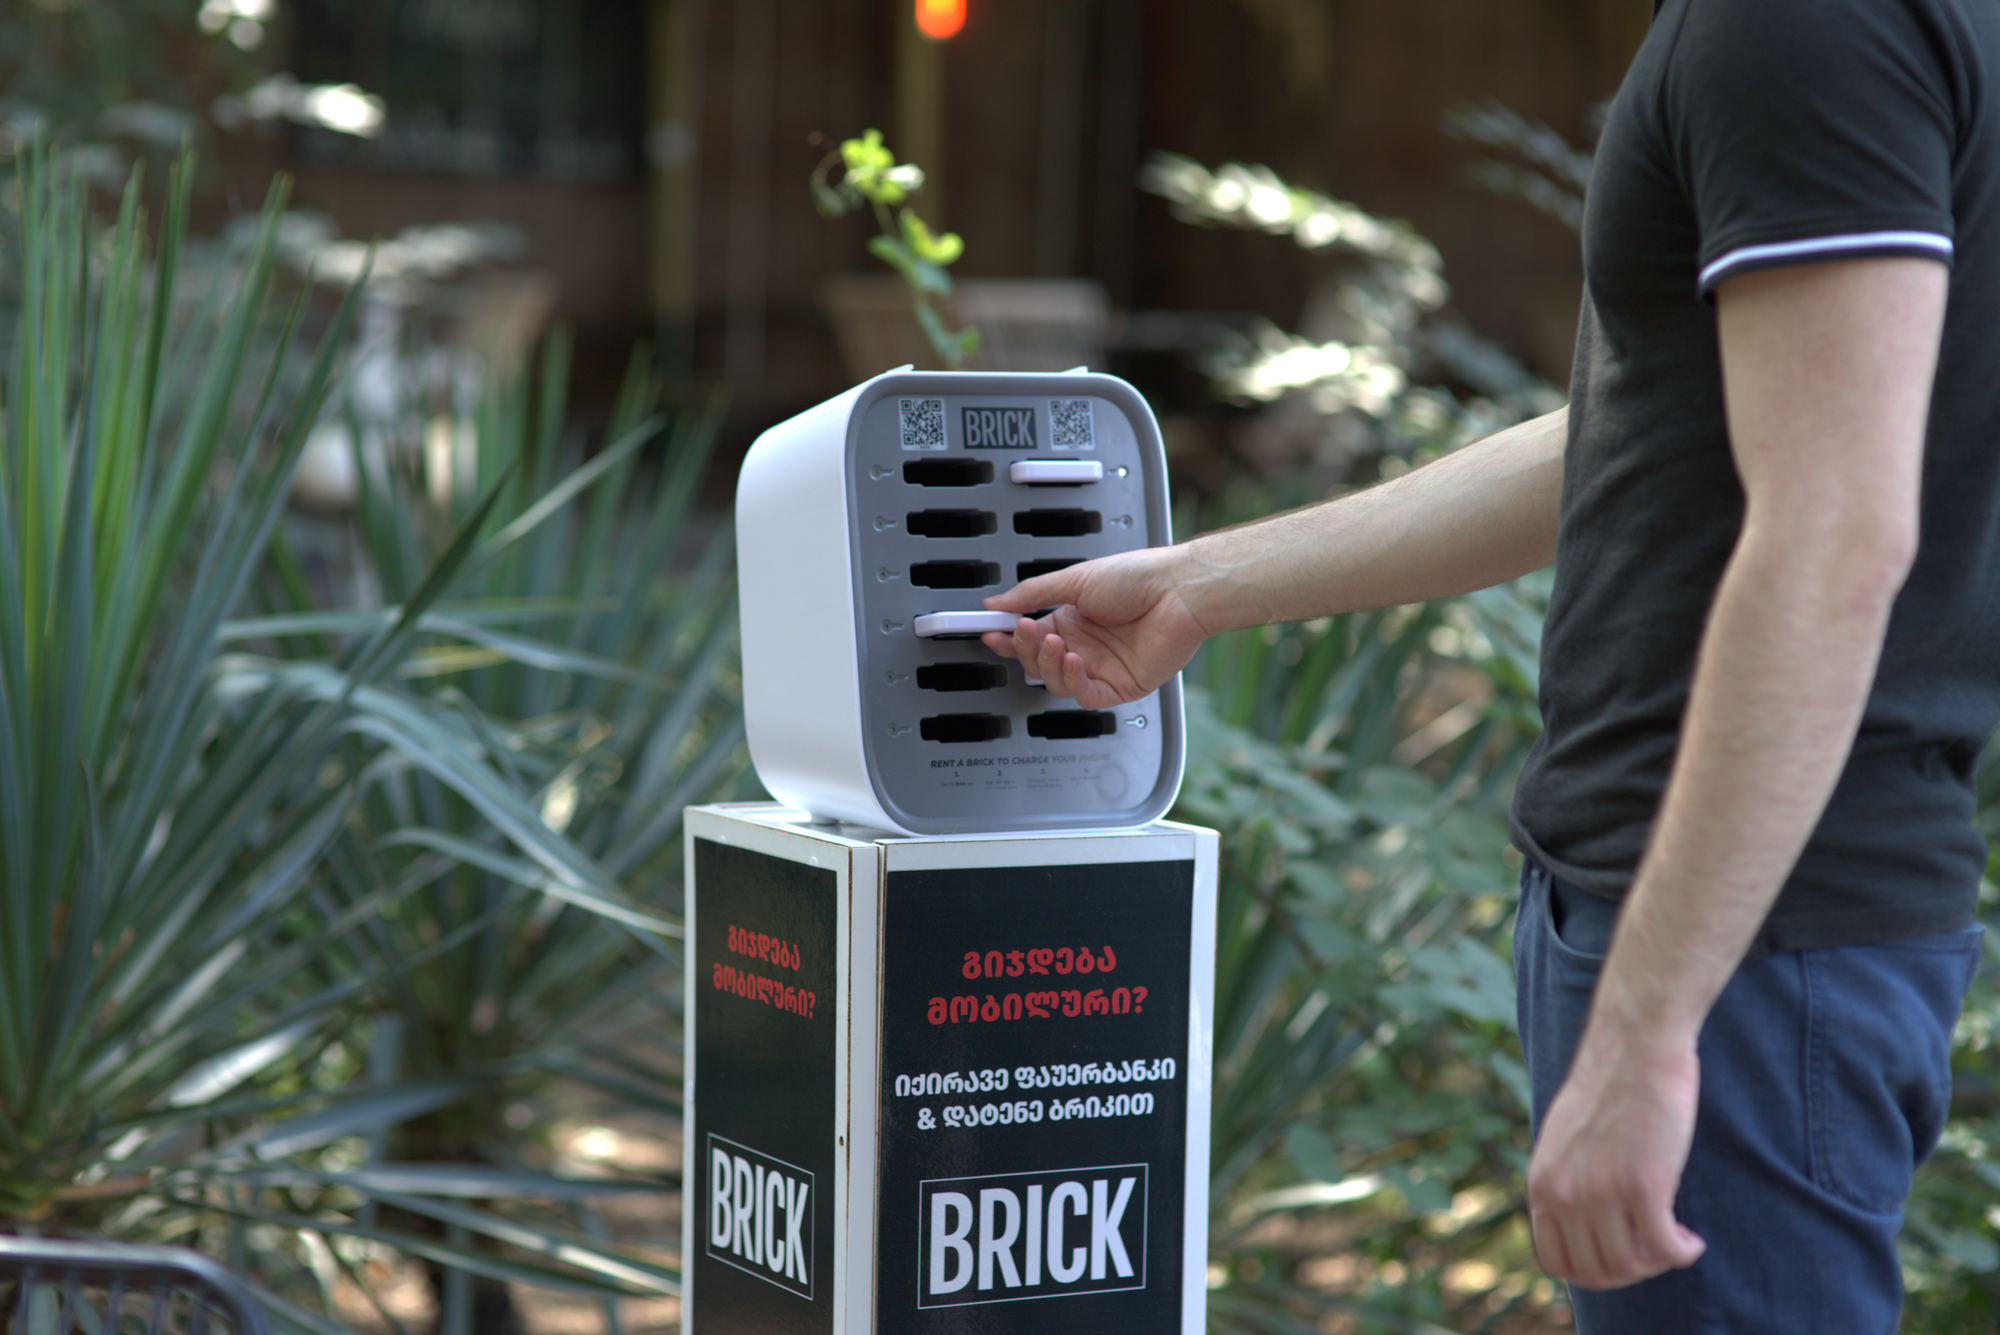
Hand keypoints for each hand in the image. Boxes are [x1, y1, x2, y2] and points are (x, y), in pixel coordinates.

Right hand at [978, 548, 1209, 707]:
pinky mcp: (1121, 686)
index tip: (988, 633)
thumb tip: (997, 602)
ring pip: (1058, 683)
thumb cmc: (1139, 577)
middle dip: (1025, 649)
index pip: (1029, 637)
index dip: (1008, 638)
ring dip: (1049, 665)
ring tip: (1054, 642)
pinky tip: (1074, 661)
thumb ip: (1032, 593)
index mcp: (1072, 620)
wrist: (1178, 590)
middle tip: (1024, 630)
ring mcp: (1102, 667)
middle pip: (1038, 663)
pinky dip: (1074, 681)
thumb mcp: (1075, 579)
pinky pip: (1086, 695)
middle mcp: (1085, 645)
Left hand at [1527, 1029, 1705, 1290]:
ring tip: (1673, 1238)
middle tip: (1653, 1249)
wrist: (1634, 1046)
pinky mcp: (1642, 1185)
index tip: (1620, 1253)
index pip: (1556, 1262)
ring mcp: (1600, 1191)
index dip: (1592, 1269)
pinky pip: (1664, 1250)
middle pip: (1595, 1273)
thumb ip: (1565, 1181)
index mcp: (1541, 1183)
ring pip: (1630, 1266)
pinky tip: (1690, 1239)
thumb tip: (1581, 1228)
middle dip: (1629, 1271)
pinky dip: (1682, 1253)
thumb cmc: (1608, 1088)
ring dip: (1657, 1263)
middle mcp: (1562, 1193)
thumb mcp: (1565, 1140)